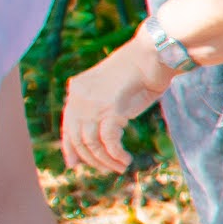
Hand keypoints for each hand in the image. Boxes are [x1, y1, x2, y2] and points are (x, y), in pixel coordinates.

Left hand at [58, 39, 168, 174]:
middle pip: (77, 137)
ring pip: (91, 143)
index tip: (75, 164)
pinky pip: (107, 141)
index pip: (67, 124)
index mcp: (77, 88)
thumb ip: (100, 107)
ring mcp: (93, 102)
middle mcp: (79, 96)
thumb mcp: (113, 90)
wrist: (155, 54)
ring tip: (121, 167)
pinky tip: (125, 160)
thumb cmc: (142, 71)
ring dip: (106, 160)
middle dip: (92, 159)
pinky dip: (116, 154)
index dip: (69, 147)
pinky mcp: (111, 108)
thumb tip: (98, 136)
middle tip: (108, 169)